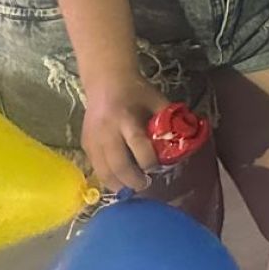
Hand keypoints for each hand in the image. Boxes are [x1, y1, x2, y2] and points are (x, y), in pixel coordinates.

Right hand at [80, 76, 167, 191]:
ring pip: (102, 171)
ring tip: (132, 188)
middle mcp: (106, 131)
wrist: (106, 81)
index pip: (138, 145)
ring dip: (118, 184)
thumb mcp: (156, 100)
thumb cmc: (136, 92)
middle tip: (145, 185)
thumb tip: (183, 140)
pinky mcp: (85, 144)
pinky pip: (95, 167)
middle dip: (133, 180)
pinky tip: (119, 180)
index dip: (150, 161)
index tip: (158, 168)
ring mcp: (92, 139)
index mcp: (126, 118)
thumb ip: (168, 120)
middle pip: (118, 165)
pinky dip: (107, 177)